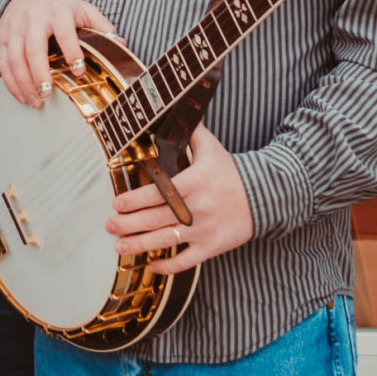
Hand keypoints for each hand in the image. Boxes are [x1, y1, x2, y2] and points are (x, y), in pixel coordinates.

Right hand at [0, 0, 116, 104]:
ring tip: (36, 101)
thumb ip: (102, 26)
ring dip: (23, 82)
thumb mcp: (83, 9)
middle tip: (47, 93)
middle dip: (39, 73)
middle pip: (33, 47)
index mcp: (58, 11)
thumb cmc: (59, 7)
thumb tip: (121, 44)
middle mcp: (34, 18)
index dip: (72, 51)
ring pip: (15, 57)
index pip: (65, 32)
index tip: (79, 71)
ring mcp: (16, 28)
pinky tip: (22, 95)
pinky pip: (4, 62)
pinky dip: (11, 82)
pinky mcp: (3, 37)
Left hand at [106, 124, 253, 272]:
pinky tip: (151, 265)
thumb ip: (191, 132)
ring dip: (139, 245)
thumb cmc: (232, 172)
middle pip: (156, 218)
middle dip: (129, 224)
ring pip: (166, 241)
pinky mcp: (213, 246)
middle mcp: (198, 207)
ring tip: (119, 246)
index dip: (134, 200)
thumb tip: (173, 109)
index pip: (158, 193)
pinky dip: (167, 266)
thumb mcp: (212, 148)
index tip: (116, 204)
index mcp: (195, 182)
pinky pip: (186, 261)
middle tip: (110, 226)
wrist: (266, 195)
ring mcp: (205, 229)